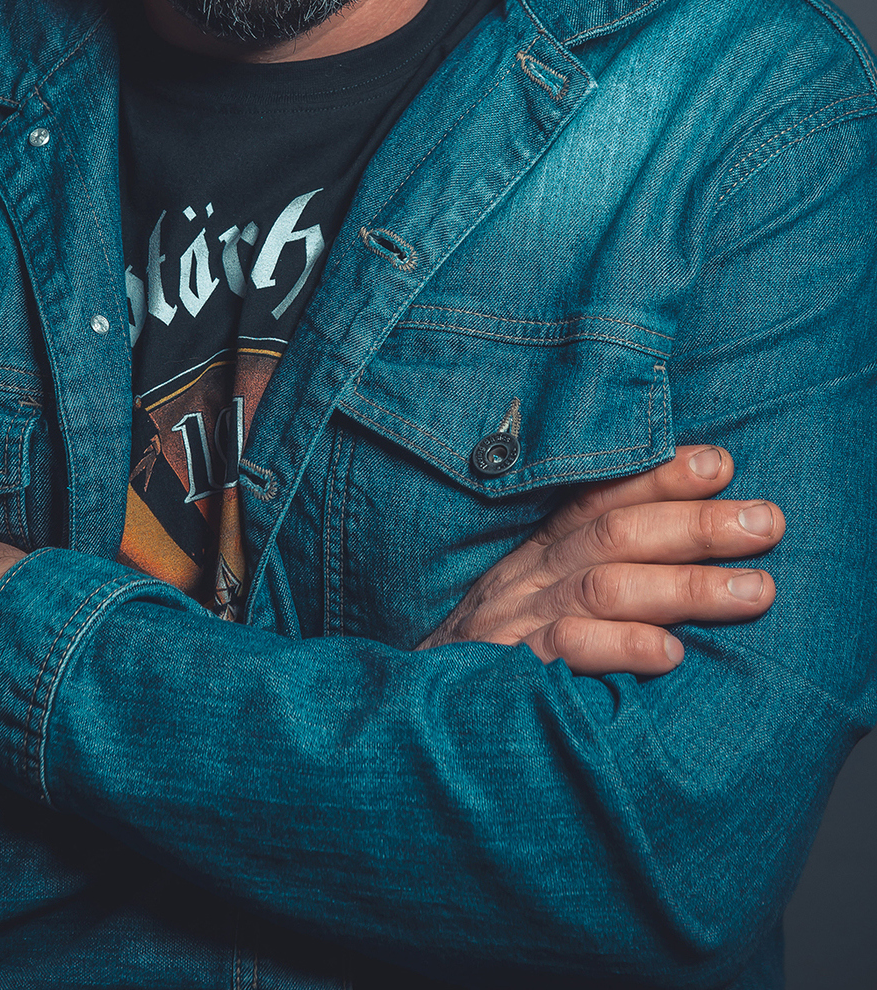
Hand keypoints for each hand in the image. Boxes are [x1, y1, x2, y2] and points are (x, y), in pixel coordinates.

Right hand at [417, 445, 783, 676]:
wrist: (412, 713)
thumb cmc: (491, 655)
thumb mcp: (530, 597)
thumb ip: (585, 572)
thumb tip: (676, 554)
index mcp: (539, 554)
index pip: (602, 499)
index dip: (660, 478)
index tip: (723, 464)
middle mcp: (531, 578)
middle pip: (618, 534)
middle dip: (697, 524)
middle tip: (767, 522)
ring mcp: (519, 622)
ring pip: (606, 587)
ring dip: (685, 586)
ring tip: (755, 591)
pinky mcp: (510, 673)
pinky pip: (566, 651)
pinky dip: (620, 647)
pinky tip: (672, 654)